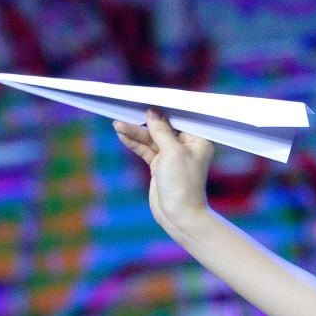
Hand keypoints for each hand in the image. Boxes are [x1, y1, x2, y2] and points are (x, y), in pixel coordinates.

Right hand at [113, 109, 215, 234]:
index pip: (178, 118)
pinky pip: (146, 150)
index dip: (162, 109)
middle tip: (126, 110)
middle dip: (144, 121)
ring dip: (135, 132)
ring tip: (117, 125)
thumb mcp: (172, 152)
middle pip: (162, 127)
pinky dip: (135, 143)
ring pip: (151, 139)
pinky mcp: (160, 166)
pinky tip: (122, 134)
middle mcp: (186, 146)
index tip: (146, 99)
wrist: (179, 216)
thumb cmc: (182, 184)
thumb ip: (161, 130)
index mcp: (197, 140)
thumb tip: (152, 112)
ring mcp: (172, 156)